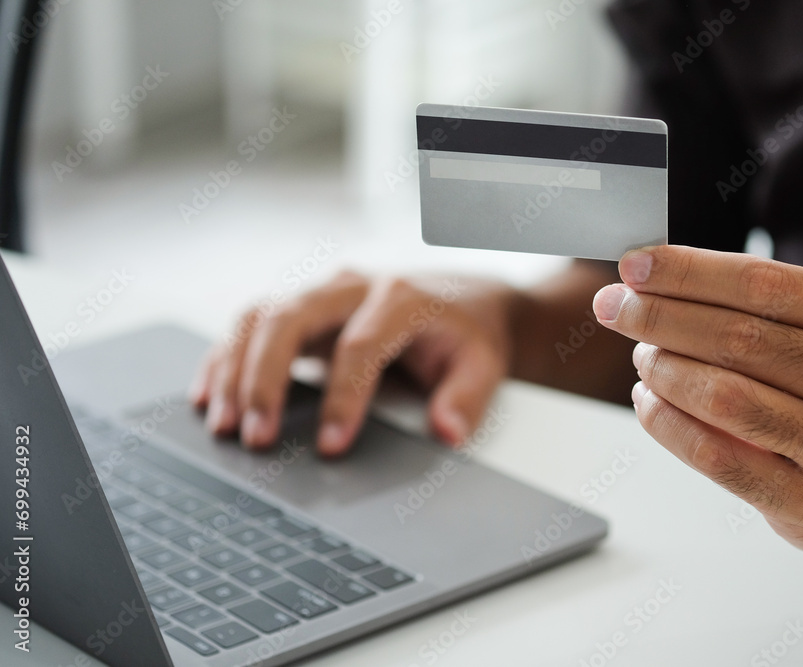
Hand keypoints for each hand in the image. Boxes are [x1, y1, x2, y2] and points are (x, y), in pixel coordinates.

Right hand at [189, 271, 514, 455]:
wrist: (460, 299)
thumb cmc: (466, 335)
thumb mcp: (483, 365)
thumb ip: (467, 398)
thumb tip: (446, 432)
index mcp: (400, 298)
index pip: (360, 345)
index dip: (343, 398)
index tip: (331, 448)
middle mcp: (351, 286)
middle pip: (291, 319)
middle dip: (266, 379)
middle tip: (255, 437)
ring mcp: (319, 293)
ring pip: (260, 317)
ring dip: (234, 370)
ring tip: (222, 426)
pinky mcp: (298, 309)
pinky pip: (248, 324)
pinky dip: (223, 358)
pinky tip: (207, 396)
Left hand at [594, 245, 802, 558]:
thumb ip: (759, 299)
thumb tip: (648, 277)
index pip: (764, 283)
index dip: (688, 272)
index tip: (634, 265)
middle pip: (740, 338)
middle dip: (660, 317)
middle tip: (615, 306)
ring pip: (725, 397)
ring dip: (663, 369)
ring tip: (642, 355)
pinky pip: (716, 456)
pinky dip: (667, 423)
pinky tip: (648, 401)